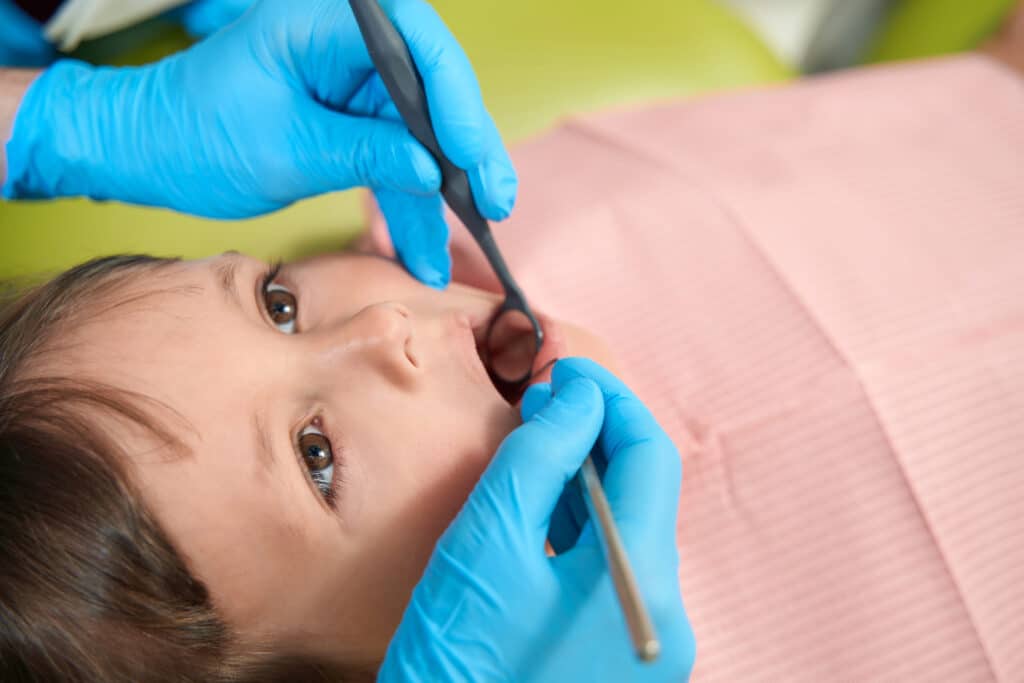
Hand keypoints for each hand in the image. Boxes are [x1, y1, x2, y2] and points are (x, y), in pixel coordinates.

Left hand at [2, 0, 515, 287]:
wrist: (152, 152)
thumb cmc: (195, 134)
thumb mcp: (284, 148)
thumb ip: (362, 151)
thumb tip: (432, 169)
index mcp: (325, 23)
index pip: (417, 46)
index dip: (457, 102)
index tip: (473, 160)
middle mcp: (349, 47)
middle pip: (434, 92)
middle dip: (466, 153)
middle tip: (495, 204)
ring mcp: (354, 86)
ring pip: (422, 136)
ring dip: (443, 195)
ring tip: (466, 244)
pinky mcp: (354, 122)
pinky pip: (397, 162)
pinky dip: (410, 207)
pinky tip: (426, 252)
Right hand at [379, 358, 694, 681]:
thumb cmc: (456, 655)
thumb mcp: (490, 538)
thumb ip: (542, 453)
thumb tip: (579, 393)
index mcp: (642, 582)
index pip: (650, 458)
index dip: (609, 400)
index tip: (565, 368)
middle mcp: (663, 616)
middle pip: (644, 496)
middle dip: (597, 437)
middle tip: (545, 397)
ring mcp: (645, 645)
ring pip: (627, 534)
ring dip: (588, 480)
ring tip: (539, 440)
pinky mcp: (620, 661)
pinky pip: (611, 574)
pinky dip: (582, 529)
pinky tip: (543, 504)